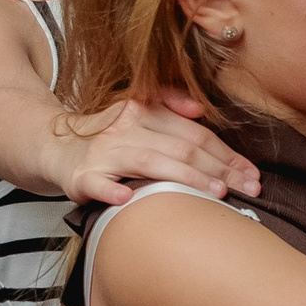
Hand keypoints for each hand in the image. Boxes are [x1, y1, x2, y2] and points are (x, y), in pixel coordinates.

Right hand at [55, 96, 259, 207]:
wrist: (53, 146)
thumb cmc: (107, 137)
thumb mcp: (137, 112)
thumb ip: (169, 105)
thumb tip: (199, 108)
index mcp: (143, 112)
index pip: (194, 135)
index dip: (227, 155)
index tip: (252, 174)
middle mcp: (126, 129)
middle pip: (182, 149)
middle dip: (221, 170)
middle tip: (250, 189)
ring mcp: (104, 153)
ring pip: (151, 163)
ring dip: (186, 179)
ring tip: (216, 193)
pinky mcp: (81, 176)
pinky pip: (98, 184)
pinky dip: (112, 192)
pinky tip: (128, 199)